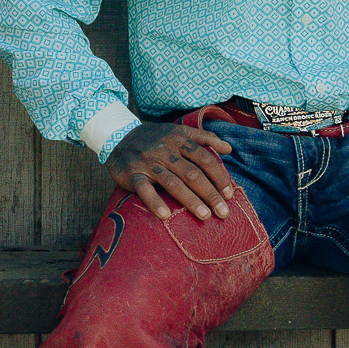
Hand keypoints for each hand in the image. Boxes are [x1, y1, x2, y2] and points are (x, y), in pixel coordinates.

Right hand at [108, 120, 236, 221]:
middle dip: (210, 194)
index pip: (204, 159)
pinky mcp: (132, 175)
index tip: (230, 194)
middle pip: (192, 174)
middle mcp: (165, 151)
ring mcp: (148, 163)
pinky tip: (165, 215)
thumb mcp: (179, 131)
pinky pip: (144, 190)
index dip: (219, 177)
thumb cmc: (155, 138)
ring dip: (190, 200)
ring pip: (172, 183)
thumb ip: (205, 138)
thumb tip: (229, 149)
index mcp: (179, 140)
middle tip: (224, 212)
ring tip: (205, 216)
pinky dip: (154, 202)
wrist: (118, 136)